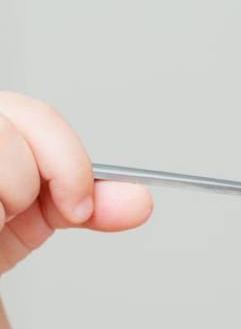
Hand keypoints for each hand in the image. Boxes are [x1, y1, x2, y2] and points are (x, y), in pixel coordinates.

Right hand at [0, 92, 152, 274]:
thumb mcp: (44, 210)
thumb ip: (90, 203)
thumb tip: (138, 203)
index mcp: (3, 120)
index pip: (35, 115)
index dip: (66, 163)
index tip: (78, 208)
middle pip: (6, 131)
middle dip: (23, 182)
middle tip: (17, 213)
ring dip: (0, 197)